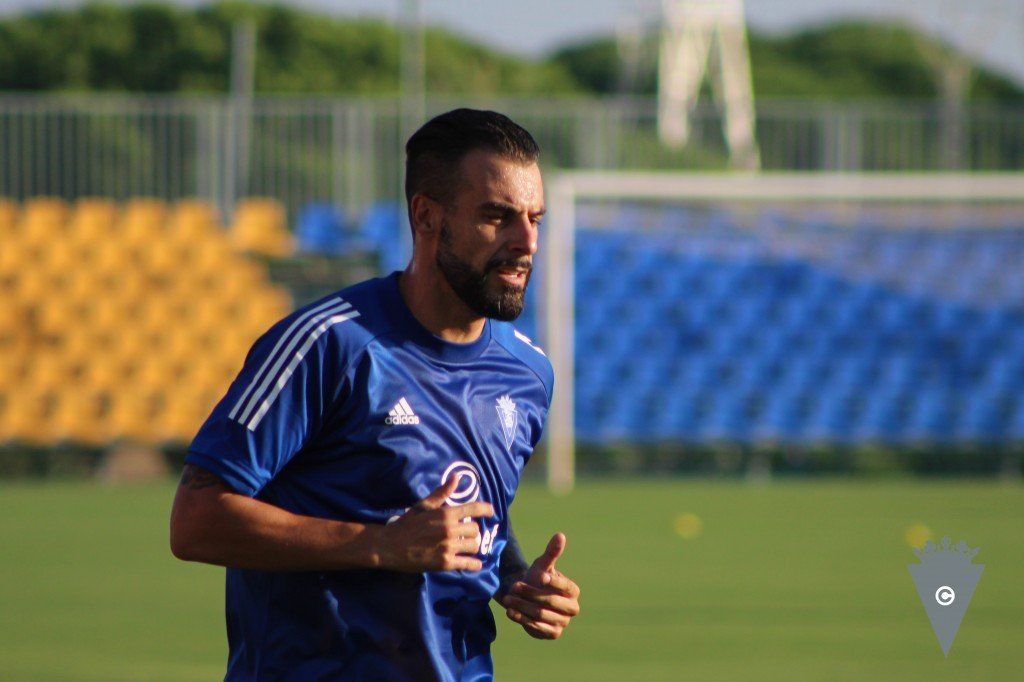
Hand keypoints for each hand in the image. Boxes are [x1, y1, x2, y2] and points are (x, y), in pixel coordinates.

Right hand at [375, 477, 493, 571]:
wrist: (390, 546)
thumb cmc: (406, 524)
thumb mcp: (423, 506)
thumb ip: (441, 493)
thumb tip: (456, 478)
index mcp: (446, 513)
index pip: (474, 508)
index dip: (486, 509)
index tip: (491, 511)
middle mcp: (450, 529)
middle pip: (475, 529)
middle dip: (472, 531)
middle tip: (466, 534)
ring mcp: (449, 546)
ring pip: (474, 545)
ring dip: (472, 546)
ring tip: (466, 547)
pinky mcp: (445, 563)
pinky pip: (468, 564)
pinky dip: (474, 565)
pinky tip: (474, 564)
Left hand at [500, 533, 580, 639]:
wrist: (525, 596)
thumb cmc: (537, 577)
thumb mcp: (542, 564)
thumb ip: (552, 552)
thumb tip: (560, 535)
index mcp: (573, 591)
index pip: (566, 586)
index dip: (552, 581)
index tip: (538, 576)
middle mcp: (572, 608)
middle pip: (551, 602)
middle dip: (531, 594)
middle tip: (515, 586)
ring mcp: (562, 623)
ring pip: (541, 614)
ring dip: (522, 606)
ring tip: (508, 598)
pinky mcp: (551, 633)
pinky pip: (537, 628)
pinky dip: (522, 619)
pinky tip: (510, 612)